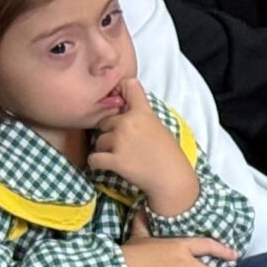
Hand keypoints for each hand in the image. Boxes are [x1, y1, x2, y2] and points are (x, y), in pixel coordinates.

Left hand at [87, 78, 197, 213]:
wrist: (172, 180)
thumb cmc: (168, 155)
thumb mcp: (158, 127)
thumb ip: (140, 116)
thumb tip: (123, 108)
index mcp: (143, 113)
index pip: (129, 85)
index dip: (120, 90)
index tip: (117, 100)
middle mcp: (129, 123)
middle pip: (105, 121)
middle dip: (110, 133)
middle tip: (124, 145)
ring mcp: (121, 141)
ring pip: (99, 141)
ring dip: (105, 150)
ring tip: (122, 158)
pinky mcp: (115, 160)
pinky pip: (94, 159)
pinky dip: (98, 164)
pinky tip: (108, 166)